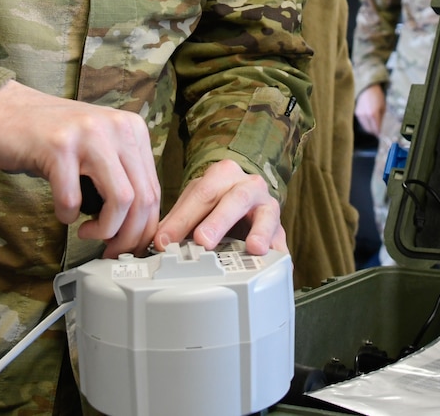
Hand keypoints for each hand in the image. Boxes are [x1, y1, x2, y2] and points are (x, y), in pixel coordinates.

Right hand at [0, 81, 159, 256]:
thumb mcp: (98, 148)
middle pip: (142, 198)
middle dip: (129, 236)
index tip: (131, 247)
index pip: (153, 189)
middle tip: (111, 250)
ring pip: (121, 199)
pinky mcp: (58, 145)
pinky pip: (73, 198)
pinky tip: (62, 212)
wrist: (2, 110)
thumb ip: (120, 176)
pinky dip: (68, 215)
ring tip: (87, 232)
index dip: (145, 228)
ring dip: (105, 230)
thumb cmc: (50, 138)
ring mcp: (88, 134)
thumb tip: (137, 226)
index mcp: (131, 129)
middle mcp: (116, 127)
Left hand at [154, 158, 284, 255]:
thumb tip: (157, 243)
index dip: (182, 218)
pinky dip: (278, 253)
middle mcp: (249, 185)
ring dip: (259, 232)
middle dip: (218, 221)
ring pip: (265, 215)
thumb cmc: (217, 202)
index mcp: (224, 174)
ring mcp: (268, 206)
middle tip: (203, 240)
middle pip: (235, 199)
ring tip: (253, 247)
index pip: (202, 193)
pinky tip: (275, 264)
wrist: (247, 198)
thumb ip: (177, 222)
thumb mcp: (195, 205)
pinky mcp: (280, 229)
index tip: (164, 241)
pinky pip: (282, 240)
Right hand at [354, 83, 384, 136]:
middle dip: (373, 131)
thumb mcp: (383, 108)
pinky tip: (369, 121)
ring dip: (369, 128)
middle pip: (369, 129)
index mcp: (373, 114)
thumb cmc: (378, 97)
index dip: (378, 133)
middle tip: (377, 132)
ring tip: (373, 126)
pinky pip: (361, 122)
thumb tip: (379, 128)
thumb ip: (381, 119)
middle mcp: (365, 115)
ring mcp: (359, 114)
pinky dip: (365, 123)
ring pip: (364, 127)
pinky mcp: (356, 113)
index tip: (380, 135)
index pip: (375, 128)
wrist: (368, 89)